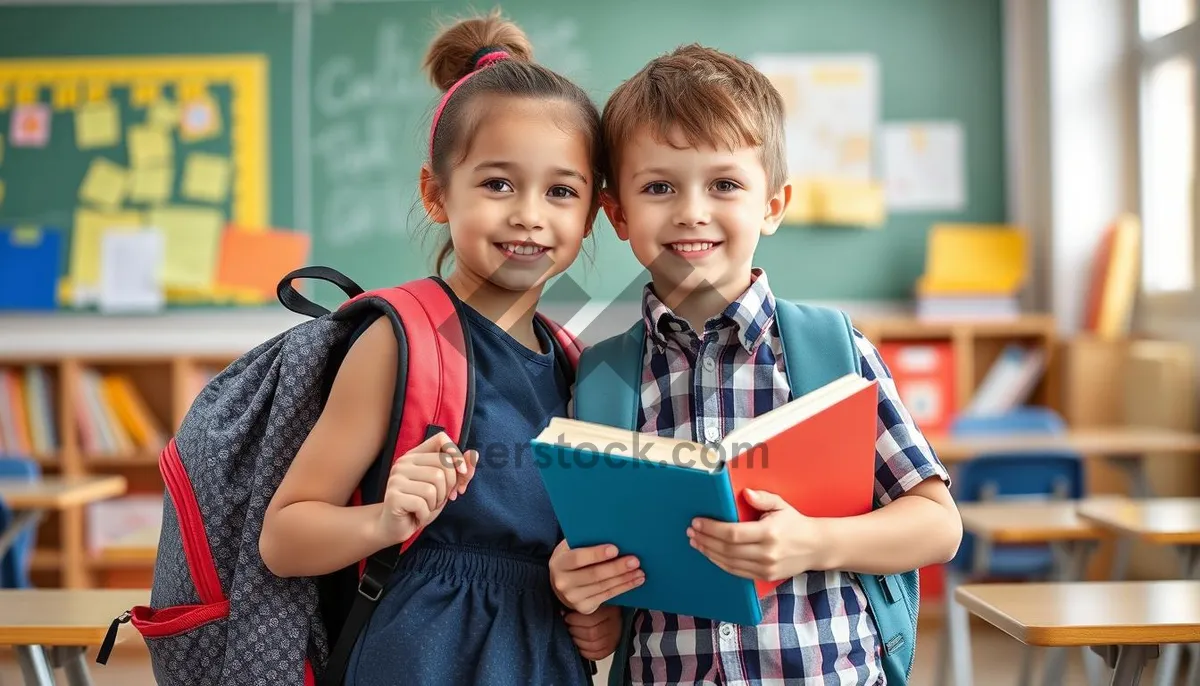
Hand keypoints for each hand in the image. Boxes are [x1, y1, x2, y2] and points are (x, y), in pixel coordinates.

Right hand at [377, 432, 477, 543]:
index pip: (441, 439)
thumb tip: (473, 454)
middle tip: (439, 499)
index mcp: (415, 455)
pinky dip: (426, 514)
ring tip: (426, 507)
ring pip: (434, 486)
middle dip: (449, 487)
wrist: (396, 527)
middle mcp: (403, 462)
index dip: (456, 455)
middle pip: (443, 466)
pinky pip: (423, 503)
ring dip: (436, 503)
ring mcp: (396, 478)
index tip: (462, 473)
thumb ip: (460, 471)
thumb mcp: (445, 487)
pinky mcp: (393, 496)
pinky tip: (418, 515)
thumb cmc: (421, 504)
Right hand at [549, 539, 643, 613]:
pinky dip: (623, 588)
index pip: (578, 558)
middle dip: (616, 568)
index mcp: (559, 563)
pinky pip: (607, 596)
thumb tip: (613, 534)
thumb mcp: (571, 547)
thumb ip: (586, 542)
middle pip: (593, 575)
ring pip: (603, 587)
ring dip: (624, 579)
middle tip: (635, 561)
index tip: (615, 549)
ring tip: (640, 571)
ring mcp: (573, 598)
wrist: (560, 582)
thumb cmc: (571, 557)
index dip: (596, 554)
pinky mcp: (584, 608)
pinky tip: (635, 581)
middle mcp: (563, 583)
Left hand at [564, 605, 622, 659]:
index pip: (591, 619)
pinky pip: (596, 655)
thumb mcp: (593, 603)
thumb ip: (580, 607)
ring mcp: (614, 639)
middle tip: (569, 627)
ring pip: (593, 646)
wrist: (614, 617)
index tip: (567, 617)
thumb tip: (564, 612)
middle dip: (575, 631)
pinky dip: (584, 651)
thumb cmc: (601, 608)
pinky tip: (580, 645)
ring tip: (573, 635)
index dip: (575, 620)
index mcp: (610, 611)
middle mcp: (614, 626)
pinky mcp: (611, 649)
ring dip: (578, 642)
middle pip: (591, 634)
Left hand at [687, 489, 826, 580]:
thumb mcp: (781, 505)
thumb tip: (745, 493)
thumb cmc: (794, 523)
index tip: (697, 522)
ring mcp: (765, 568)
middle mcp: (766, 553)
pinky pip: (736, 572)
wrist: (816, 547)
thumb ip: (762, 498)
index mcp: (769, 533)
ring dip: (708, 552)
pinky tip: (710, 554)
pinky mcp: (764, 577)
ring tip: (696, 542)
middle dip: (705, 540)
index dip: (711, 529)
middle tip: (691, 532)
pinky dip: (720, 563)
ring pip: (728, 563)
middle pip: (727, 549)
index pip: (732, 533)